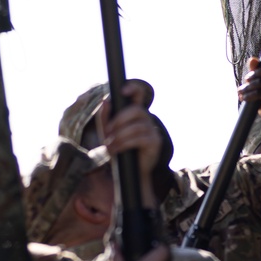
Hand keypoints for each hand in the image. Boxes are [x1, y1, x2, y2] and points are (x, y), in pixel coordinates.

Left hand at [101, 85, 161, 207]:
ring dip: (119, 136)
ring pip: (136, 126)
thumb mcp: (107, 132)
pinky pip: (139, 138)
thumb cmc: (118, 150)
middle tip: (107, 132)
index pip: (140, 94)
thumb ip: (105, 117)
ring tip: (109, 146)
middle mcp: (146, 119)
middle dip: (119, 120)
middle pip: (136, 110)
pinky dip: (123, 144)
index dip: (134, 88)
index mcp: (135, 113)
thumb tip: (106, 101)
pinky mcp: (155, 143)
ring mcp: (152, 130)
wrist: (127, 172)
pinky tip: (115, 150)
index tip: (123, 91)